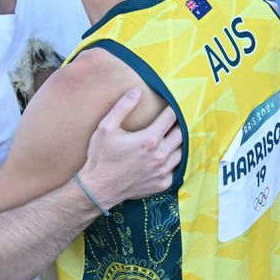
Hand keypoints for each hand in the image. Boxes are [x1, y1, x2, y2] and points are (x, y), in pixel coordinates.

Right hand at [77, 89, 181, 209]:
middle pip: (181, 134)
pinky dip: (172, 162)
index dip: (171, 109)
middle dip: (177, 126)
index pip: (170, 118)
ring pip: (181, 153)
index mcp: (149, 139)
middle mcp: (160, 155)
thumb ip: (123, 107)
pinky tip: (163, 158)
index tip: (170, 106)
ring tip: (169, 138)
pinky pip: (175, 170)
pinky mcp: (161, 184)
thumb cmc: (101, 157)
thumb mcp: (106, 127)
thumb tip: (137, 91)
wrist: (98, 188)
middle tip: (171, 122)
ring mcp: (162, 171)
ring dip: (177, 144)